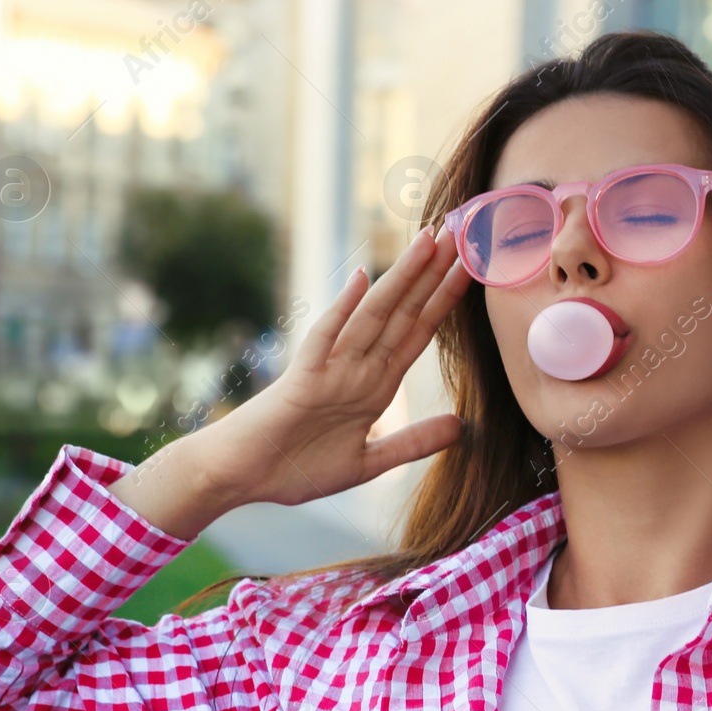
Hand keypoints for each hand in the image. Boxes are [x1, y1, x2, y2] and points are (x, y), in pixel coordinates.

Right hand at [191, 224, 473, 511]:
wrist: (240, 478)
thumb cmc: (295, 468)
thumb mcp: (367, 463)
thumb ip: (411, 443)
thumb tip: (460, 426)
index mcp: (375, 385)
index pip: (418, 333)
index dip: (444, 301)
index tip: (470, 268)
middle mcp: (357, 369)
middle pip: (403, 314)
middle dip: (432, 276)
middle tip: (460, 232)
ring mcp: (330, 370)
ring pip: (373, 316)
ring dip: (401, 279)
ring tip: (428, 243)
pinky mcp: (302, 380)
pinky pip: (324, 340)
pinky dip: (342, 310)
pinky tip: (361, 280)